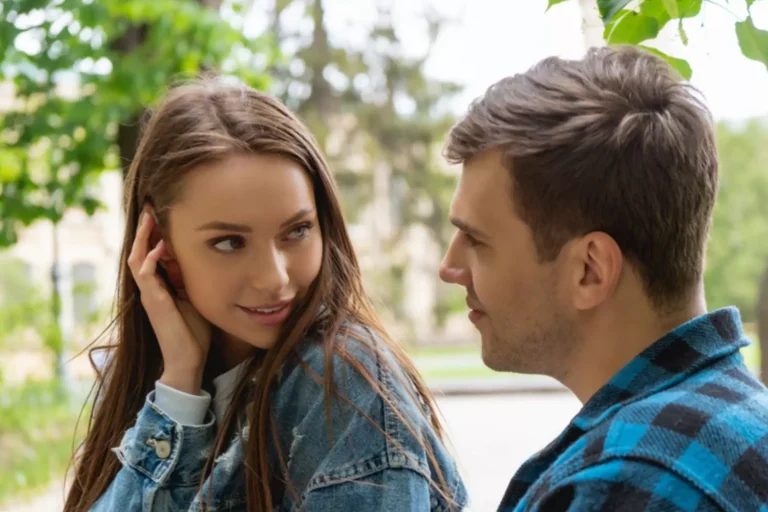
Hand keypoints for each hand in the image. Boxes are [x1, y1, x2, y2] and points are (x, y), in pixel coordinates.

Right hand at [127, 205, 211, 394]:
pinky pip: (145, 276)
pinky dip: (150, 260)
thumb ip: (195, 279)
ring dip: (142, 238)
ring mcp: (149, 295)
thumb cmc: (195, 331)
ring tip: (148, 218)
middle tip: (150, 206)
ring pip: (137, 259)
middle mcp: (150, 288)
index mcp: (160, 285)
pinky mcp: (153, 303)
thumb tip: (206, 258)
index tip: (161, 212)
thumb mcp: (197, 297)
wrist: (188, 360)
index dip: (154, 233)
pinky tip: (159, 247)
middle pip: (139, 250)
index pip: (152, 252)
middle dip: (144, 229)